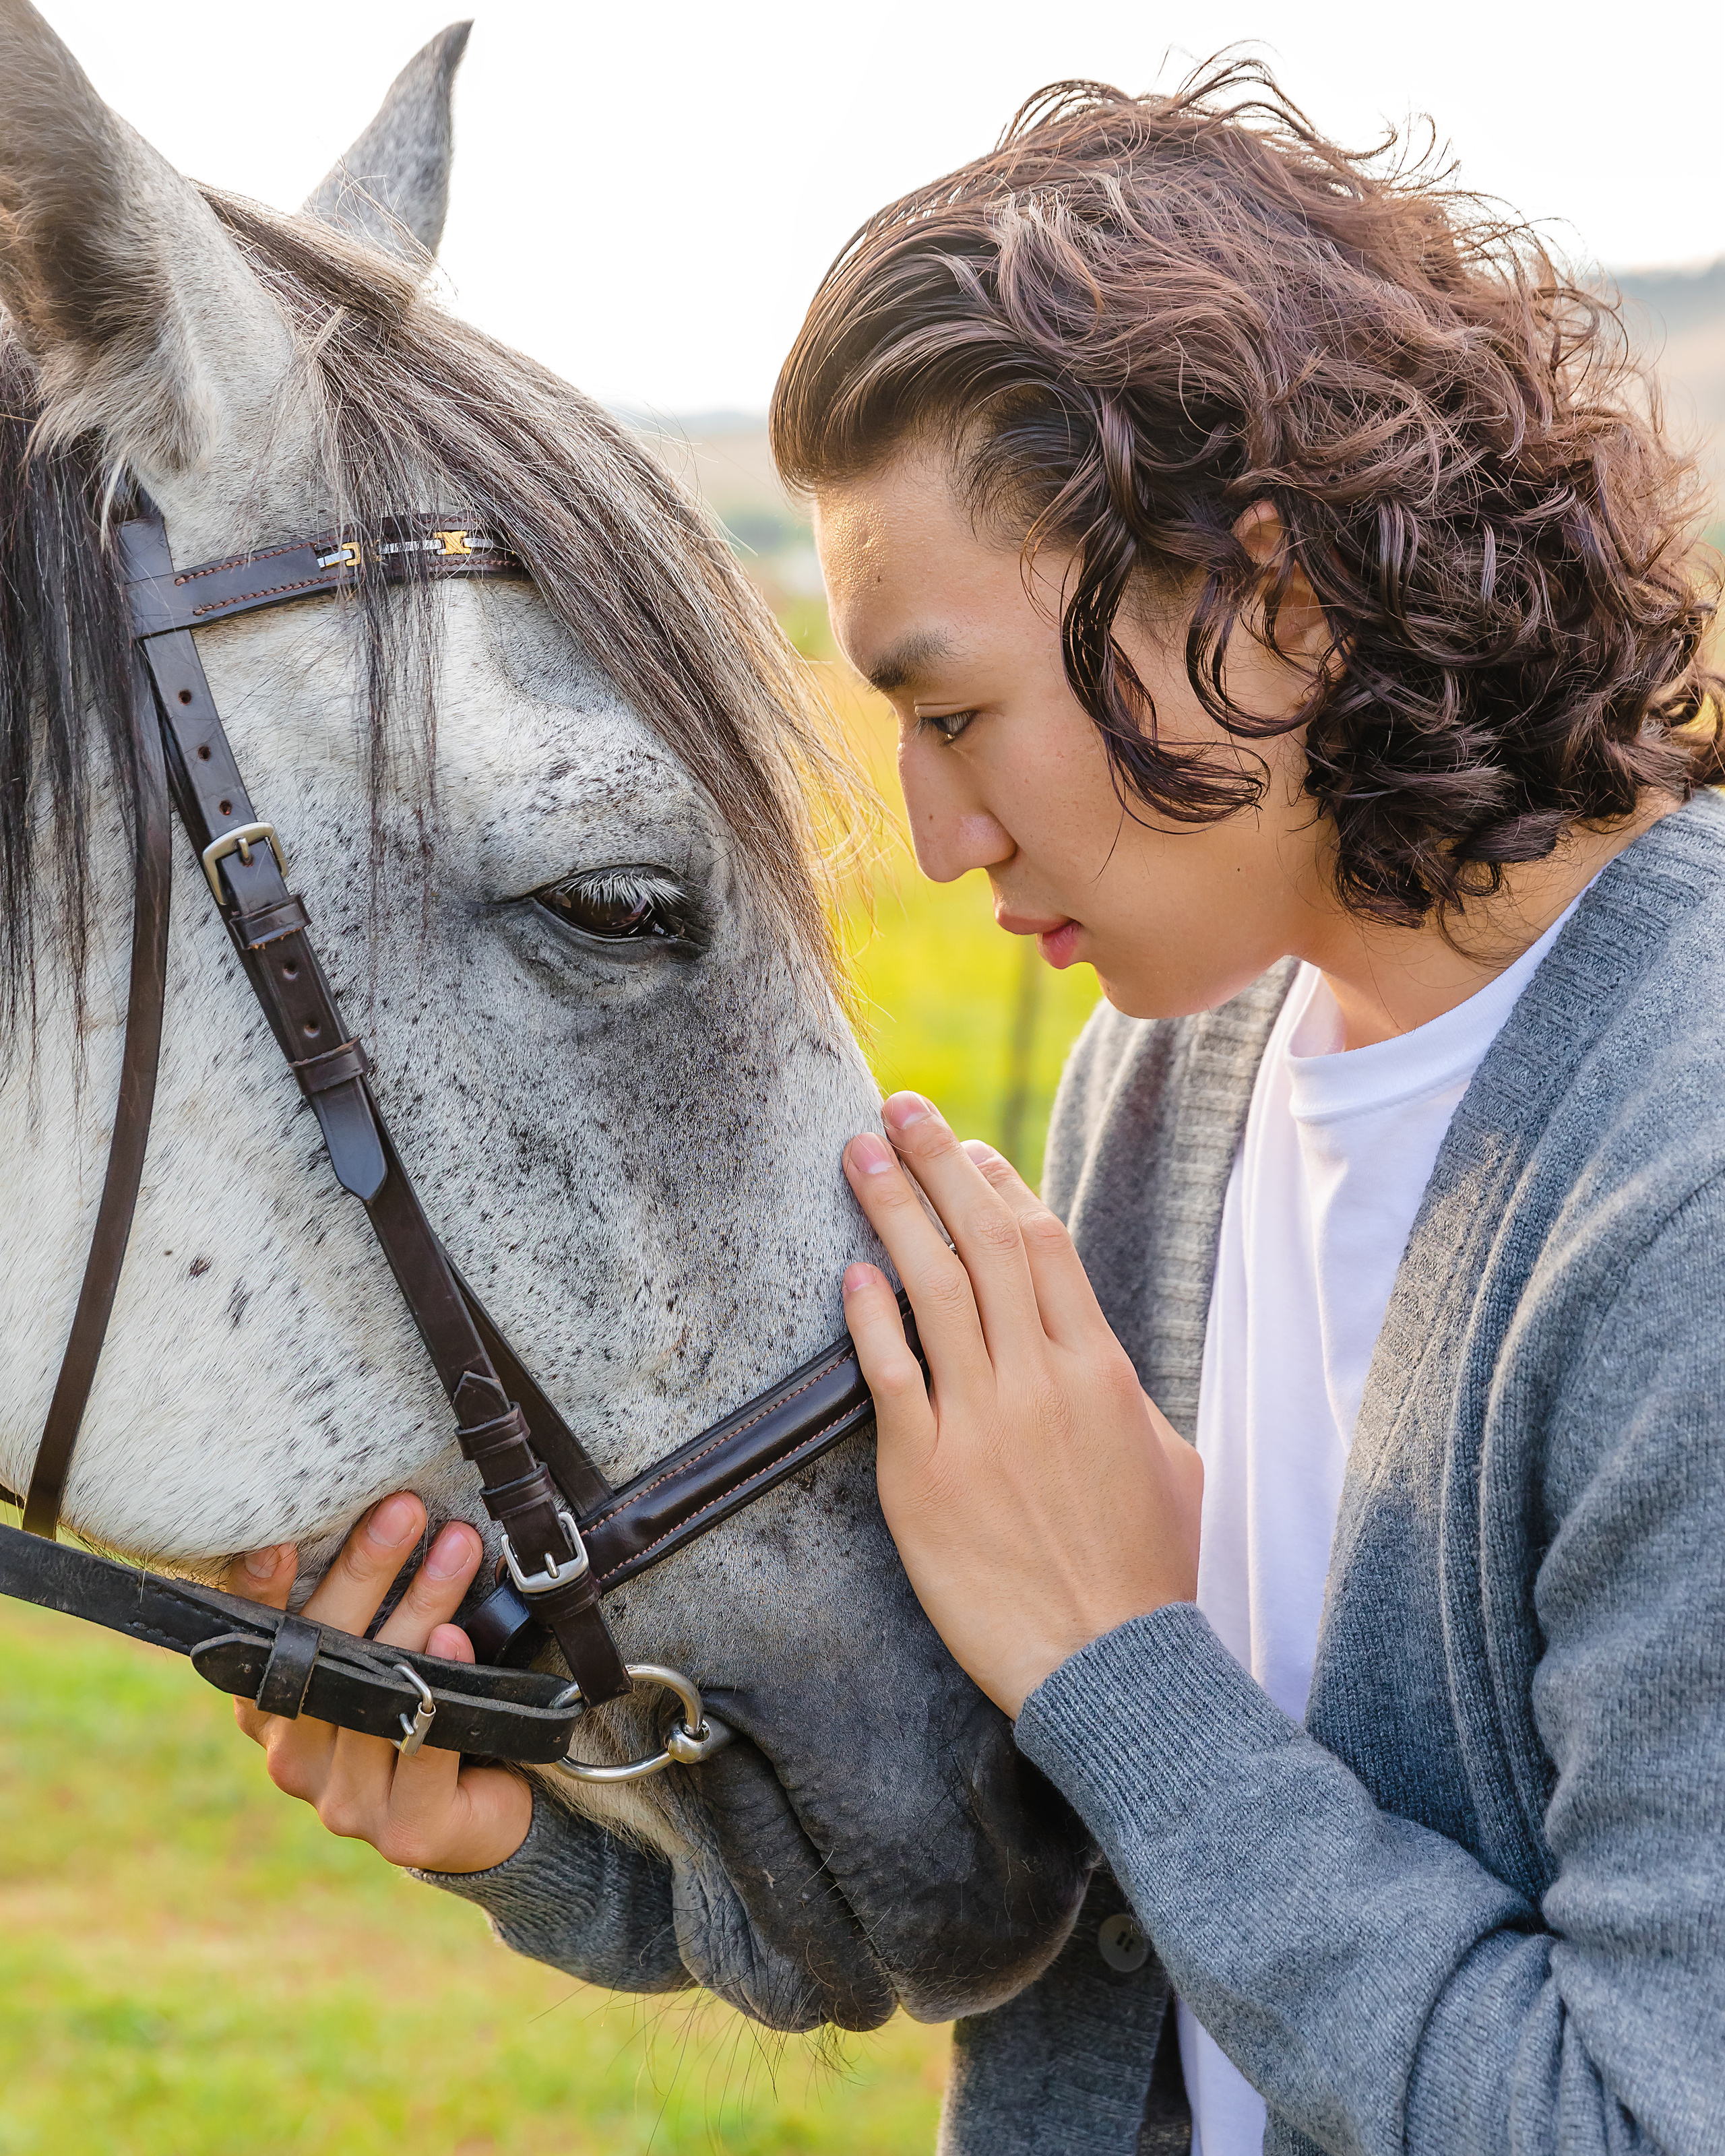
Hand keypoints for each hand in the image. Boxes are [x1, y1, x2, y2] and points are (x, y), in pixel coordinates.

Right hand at [222, 1492, 532, 1874]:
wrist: (484, 1812)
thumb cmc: (426, 1708)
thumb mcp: (382, 1653)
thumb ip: (361, 1610)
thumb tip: (383, 1510)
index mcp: (275, 1714)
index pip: (258, 1644)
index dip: (260, 1593)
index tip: (276, 1539)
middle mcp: (296, 1761)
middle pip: (326, 1654)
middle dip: (366, 1570)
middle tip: (402, 1509)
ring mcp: (347, 1802)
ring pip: (382, 1691)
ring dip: (422, 1608)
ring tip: (457, 1547)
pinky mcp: (408, 1830)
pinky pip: (425, 1751)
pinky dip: (441, 1688)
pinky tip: (455, 1638)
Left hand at [842, 1092, 1201, 1717]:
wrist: (1112, 1666)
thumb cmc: (1148, 1572)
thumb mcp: (1168, 1463)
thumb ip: (1124, 1396)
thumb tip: (1095, 1361)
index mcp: (1099, 1370)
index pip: (1043, 1248)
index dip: (1000, 1187)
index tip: (966, 1149)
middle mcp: (1039, 1381)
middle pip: (983, 1244)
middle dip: (938, 1165)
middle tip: (900, 1107)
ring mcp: (980, 1424)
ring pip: (932, 1290)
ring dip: (894, 1211)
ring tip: (860, 1153)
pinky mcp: (925, 1476)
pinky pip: (892, 1377)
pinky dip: (869, 1318)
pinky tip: (849, 1270)